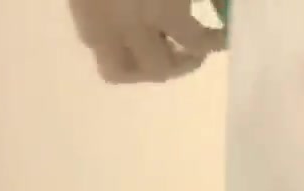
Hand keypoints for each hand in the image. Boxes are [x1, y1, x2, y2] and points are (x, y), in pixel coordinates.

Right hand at [67, 0, 225, 83]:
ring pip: (116, 69)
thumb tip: (226, 11)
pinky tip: (129, 26)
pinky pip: (95, 43)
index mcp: (162, 8)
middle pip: (156, 69)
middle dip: (179, 63)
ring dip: (141, 66)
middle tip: (192, 50)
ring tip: (156, 47)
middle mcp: (128, 26)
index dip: (215, 41)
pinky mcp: (78, 12)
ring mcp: (97, 23)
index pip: (196, 43)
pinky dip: (116, 43)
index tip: (223, 35)